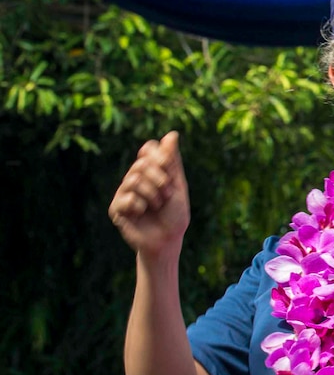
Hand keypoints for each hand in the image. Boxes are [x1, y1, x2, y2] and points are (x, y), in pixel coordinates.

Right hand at [108, 131, 189, 255]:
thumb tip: (172, 134)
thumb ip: (172, 161)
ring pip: (133, 178)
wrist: (168, 240)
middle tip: (166, 196)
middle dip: (160, 180)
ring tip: (156, 206)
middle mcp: (134, 178)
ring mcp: (123, 192)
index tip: (168, 169)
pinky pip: (127, 198)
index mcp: (150, 172)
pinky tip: (142, 214)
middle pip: (142, 163)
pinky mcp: (116, 208)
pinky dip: (140, 206)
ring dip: (152, 194)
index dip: (160, 157)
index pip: (149, 149)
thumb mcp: (177, 186)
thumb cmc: (175, 215)